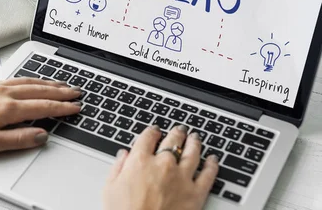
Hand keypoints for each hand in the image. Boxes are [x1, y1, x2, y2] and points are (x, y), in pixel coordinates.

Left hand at [0, 78, 80, 155]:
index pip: (43, 106)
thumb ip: (18, 139)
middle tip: (77, 91)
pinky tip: (34, 80)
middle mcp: (4, 93)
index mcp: (7, 108)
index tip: (76, 107)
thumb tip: (41, 135)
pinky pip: (17, 78)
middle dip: (60, 91)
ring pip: (29, 81)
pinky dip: (32, 78)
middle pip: (39, 90)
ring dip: (48, 82)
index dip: (62, 107)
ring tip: (62, 84)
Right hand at [103, 125, 218, 209]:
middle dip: (176, 133)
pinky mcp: (195, 194)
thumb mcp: (110, 189)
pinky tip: (213, 160)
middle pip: (173, 140)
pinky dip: (212, 165)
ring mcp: (181, 178)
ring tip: (195, 138)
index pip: (148, 137)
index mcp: (140, 161)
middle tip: (179, 130)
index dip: (152, 131)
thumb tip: (123, 155)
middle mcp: (162, 165)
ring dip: (194, 142)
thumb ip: (117, 168)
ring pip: (192, 152)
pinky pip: (208, 175)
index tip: (154, 131)